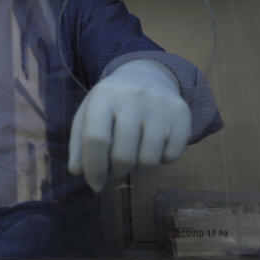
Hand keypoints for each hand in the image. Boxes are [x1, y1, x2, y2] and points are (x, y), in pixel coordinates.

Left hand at [68, 59, 191, 191]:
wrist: (147, 76)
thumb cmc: (112, 103)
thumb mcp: (88, 114)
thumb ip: (79, 143)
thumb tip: (77, 171)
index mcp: (104, 95)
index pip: (96, 139)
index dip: (93, 168)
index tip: (94, 183)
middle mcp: (134, 96)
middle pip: (123, 155)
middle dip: (115, 173)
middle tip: (114, 172)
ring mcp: (160, 104)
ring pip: (148, 160)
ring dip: (138, 167)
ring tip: (133, 154)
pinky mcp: (182, 113)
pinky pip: (171, 156)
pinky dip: (161, 160)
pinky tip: (153, 146)